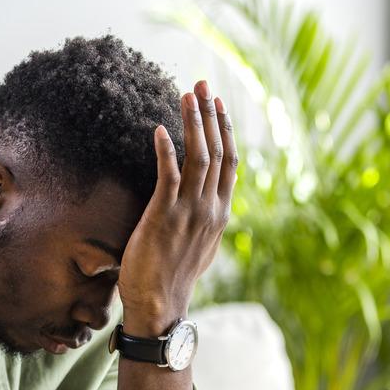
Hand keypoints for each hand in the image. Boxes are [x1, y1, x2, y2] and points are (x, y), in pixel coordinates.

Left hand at [117, 80, 237, 336]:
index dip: (225, 130)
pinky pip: (168, 176)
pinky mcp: (164, 217)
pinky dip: (166, 150)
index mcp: (219, 214)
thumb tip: (203, 208)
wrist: (160, 305)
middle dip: (210, 115)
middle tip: (202, 84)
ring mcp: (189, 212)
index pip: (229, 163)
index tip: (218, 104)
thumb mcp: (198, 247)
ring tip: (186, 95)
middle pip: (217, 151)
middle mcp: (210, 209)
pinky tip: (159, 129)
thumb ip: (203, 222)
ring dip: (193, 123)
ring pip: (198, 157)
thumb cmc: (172, 278)